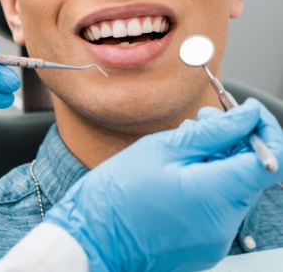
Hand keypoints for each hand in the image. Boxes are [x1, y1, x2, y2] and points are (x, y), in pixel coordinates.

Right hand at [45, 99, 282, 271]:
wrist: (93, 239)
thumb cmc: (118, 193)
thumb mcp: (162, 148)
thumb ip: (212, 132)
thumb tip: (247, 115)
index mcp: (215, 196)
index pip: (271, 161)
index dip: (266, 130)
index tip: (247, 112)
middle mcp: (225, 224)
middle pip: (252, 172)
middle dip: (234, 140)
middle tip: (202, 120)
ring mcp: (217, 239)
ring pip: (234, 186)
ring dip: (219, 159)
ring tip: (183, 144)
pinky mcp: (205, 245)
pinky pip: (219, 205)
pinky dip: (208, 181)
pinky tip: (179, 169)